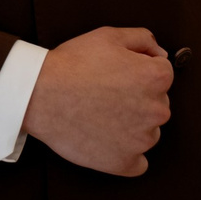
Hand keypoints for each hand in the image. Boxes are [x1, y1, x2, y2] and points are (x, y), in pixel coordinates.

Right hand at [23, 27, 172, 176]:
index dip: (137, 71)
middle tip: (105, 95)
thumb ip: (143, 38)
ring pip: (147, 133)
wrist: (39, 94)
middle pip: (156, 104)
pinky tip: (107, 142)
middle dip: (137, 100)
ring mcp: (142, 139)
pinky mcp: (125, 162)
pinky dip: (126, 156)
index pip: (161, 74)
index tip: (116, 76)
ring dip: (131, 127)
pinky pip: (138, 163)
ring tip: (100, 117)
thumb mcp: (109, 36)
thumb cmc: (71, 65)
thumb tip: (159, 52)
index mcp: (156, 77)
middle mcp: (157, 109)